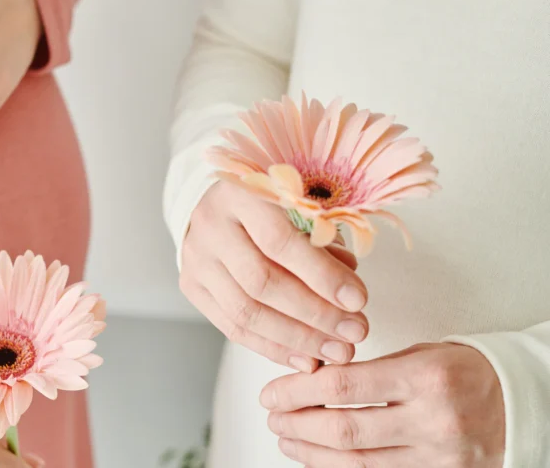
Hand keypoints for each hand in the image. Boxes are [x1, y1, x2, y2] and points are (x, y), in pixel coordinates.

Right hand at [179, 180, 368, 372]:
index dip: (321, 274)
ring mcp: (196, 258)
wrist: (217, 202)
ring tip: (336, 351)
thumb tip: (349, 294)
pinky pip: (232, 327)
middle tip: (355, 332)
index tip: (358, 300)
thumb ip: (323, 240)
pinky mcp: (192, 286)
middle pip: (260, 282)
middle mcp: (211, 225)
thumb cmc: (271, 200)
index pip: (279, 241)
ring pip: (244, 311)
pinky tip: (306, 358)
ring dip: (297, 338)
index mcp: (240, 192)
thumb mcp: (301, 202)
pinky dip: (273, 348)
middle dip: (314, 314)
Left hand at [261, 343, 505, 467]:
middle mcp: (432, 419)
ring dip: (311, 451)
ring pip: (357, 461)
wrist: (518, 403)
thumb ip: (369, 368)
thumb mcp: (419, 354)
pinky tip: (317, 457)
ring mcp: (437, 455)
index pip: (343, 385)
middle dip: (297, 424)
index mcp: (425, 377)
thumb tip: (310, 378)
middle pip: (344, 428)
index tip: (272, 393)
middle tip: (272, 416)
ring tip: (286, 438)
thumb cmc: (462, 372)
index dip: (298, 391)